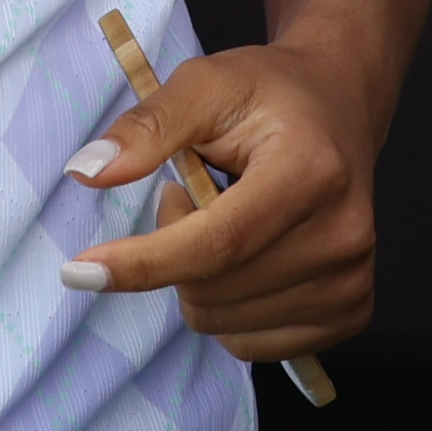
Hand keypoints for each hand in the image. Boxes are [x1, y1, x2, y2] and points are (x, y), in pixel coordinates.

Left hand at [61, 34, 382, 361]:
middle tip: (190, 192)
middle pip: (215, 288)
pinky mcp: (351, 309)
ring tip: (222, 218)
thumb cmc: (267, 95)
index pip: (218, 242)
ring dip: (199, 280)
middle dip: (172, 250)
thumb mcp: (205, 84)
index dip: (144, 262)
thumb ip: (147, 126)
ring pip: (225, 324)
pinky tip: (245, 258)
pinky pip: (254, 346)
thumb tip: (86, 170)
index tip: (79, 270)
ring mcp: (352, 278)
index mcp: (311, 171)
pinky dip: (227, 310)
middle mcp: (343, 232)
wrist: (338, 103)